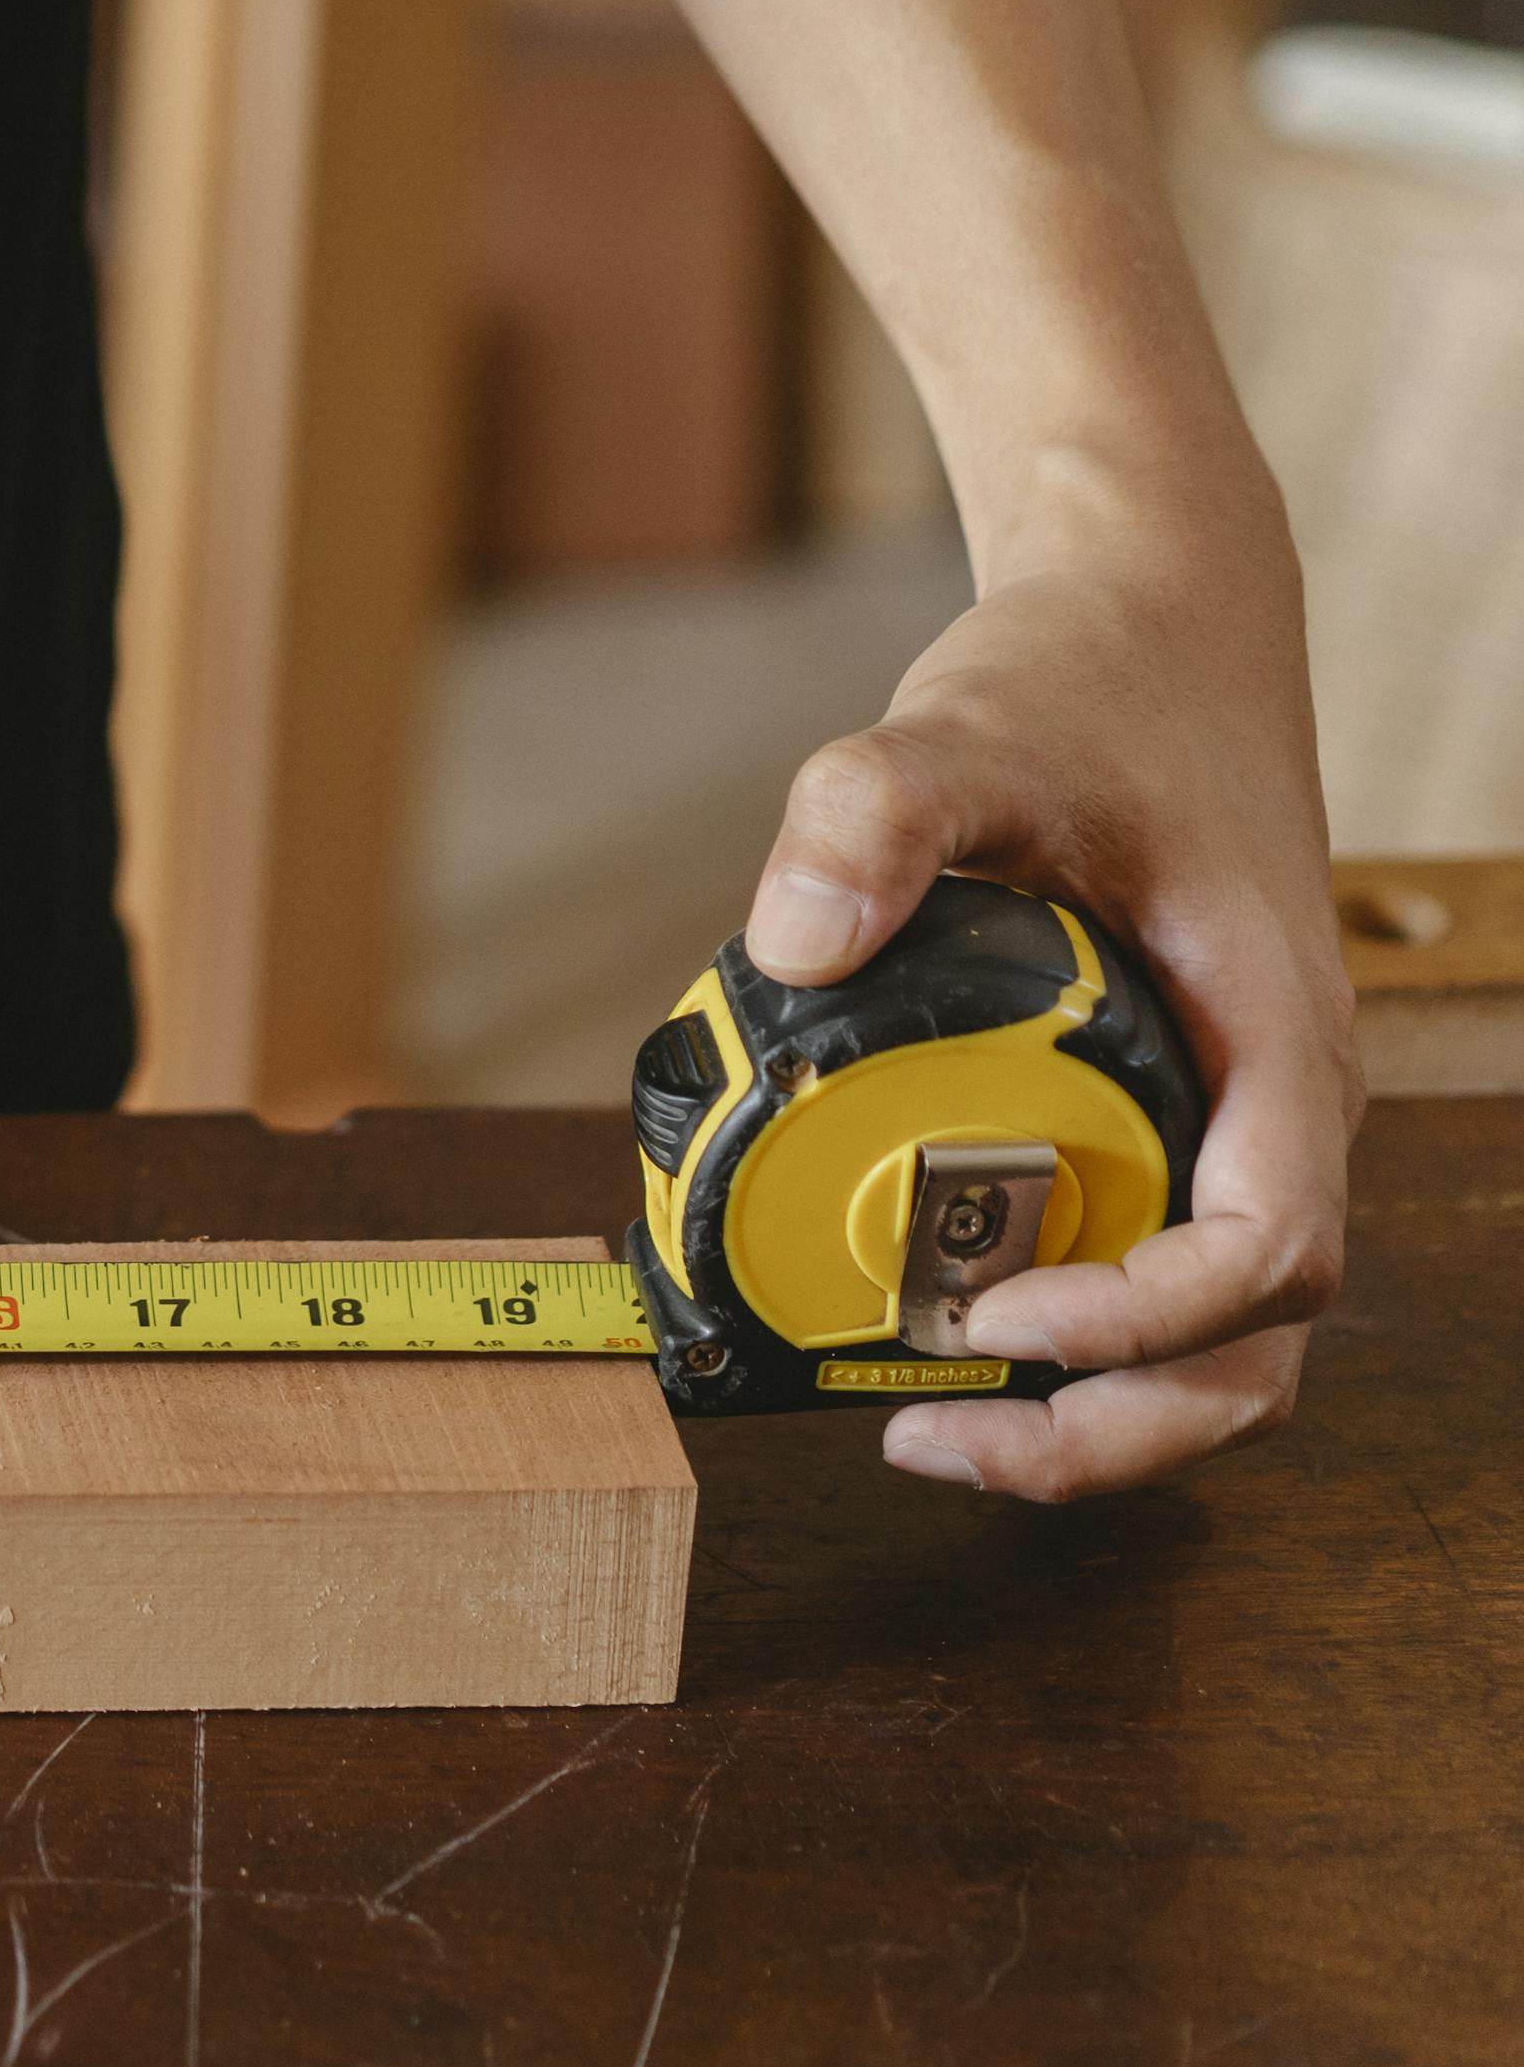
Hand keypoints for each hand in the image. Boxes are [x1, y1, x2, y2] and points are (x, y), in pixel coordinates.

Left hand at [744, 494, 1362, 1501]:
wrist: (1160, 627)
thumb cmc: (1100, 681)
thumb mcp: (975, 722)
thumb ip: (881, 808)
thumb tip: (788, 939)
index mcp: (1279, 1037)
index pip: (1267, 1250)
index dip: (1143, 1324)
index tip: (994, 1320)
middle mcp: (1279, 1108)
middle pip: (1250, 1352)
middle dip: (1110, 1430)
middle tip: (935, 1438)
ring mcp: (1235, 1126)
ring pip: (1213, 1346)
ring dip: (1093, 1416)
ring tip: (930, 1424)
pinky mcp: (1177, 1123)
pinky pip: (1153, 1279)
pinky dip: (1070, 1348)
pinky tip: (943, 1333)